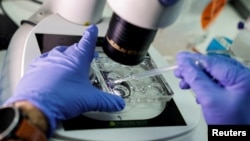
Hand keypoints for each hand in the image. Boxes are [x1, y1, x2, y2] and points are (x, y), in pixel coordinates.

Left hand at [4, 25, 124, 135]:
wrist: (36, 106)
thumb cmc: (61, 97)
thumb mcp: (90, 100)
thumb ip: (106, 101)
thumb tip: (118, 104)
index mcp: (76, 59)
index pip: (86, 42)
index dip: (91, 35)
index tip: (92, 29)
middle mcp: (61, 56)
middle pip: (73, 48)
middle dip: (80, 51)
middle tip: (84, 57)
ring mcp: (46, 61)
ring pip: (58, 54)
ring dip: (65, 58)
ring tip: (68, 67)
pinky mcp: (34, 68)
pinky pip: (44, 62)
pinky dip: (50, 66)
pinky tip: (51, 74)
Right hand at [174, 52, 249, 124]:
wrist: (239, 137)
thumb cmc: (233, 123)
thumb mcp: (210, 99)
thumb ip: (196, 79)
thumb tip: (185, 64)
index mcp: (240, 76)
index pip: (211, 61)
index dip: (192, 60)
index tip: (179, 59)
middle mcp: (241, 77)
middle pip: (211, 67)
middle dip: (193, 69)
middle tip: (179, 72)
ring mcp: (238, 85)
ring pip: (212, 74)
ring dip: (196, 78)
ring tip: (184, 83)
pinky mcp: (233, 92)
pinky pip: (216, 83)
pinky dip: (203, 85)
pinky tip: (196, 90)